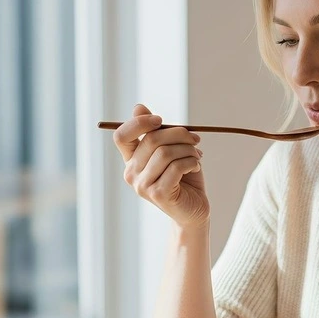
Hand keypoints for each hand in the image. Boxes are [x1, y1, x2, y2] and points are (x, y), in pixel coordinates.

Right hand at [114, 103, 209, 229]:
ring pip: (165, 152)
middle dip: (179, 134)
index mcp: (131, 160)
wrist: (194, 210)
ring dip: (188, 149)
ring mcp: (143, 186)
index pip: (121, 136)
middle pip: (151, 139)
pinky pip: (176, 167)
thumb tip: (138, 107)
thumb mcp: (171, 150)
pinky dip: (191, 162)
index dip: (139, 122)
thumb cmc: (183, 179)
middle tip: (195, 138)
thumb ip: (156, 132)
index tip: (161, 120)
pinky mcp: (159, 194)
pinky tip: (195, 167)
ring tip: (197, 156)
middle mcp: (131, 173)